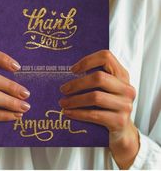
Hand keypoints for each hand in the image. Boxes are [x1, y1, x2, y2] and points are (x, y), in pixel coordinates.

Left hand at [59, 50, 138, 168]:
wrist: (121, 132)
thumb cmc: (107, 106)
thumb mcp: (105, 89)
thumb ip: (94, 78)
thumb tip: (64, 72)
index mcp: (121, 75)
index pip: (106, 57)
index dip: (88, 60)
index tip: (73, 70)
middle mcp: (126, 88)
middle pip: (99, 77)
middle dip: (77, 83)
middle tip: (63, 89)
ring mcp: (125, 105)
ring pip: (95, 97)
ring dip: (74, 100)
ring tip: (62, 102)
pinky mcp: (119, 121)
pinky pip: (94, 115)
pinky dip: (78, 113)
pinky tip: (68, 113)